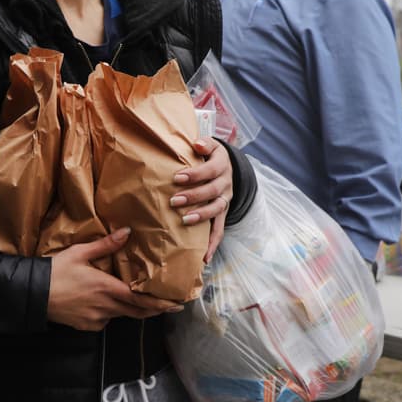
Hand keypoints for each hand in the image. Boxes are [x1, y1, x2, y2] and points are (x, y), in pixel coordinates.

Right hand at [47, 228, 183, 330]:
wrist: (33, 294)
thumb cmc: (56, 271)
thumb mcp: (80, 253)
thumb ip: (106, 245)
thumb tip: (127, 232)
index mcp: (107, 288)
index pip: (141, 299)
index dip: (160, 304)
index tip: (175, 305)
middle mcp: (106, 307)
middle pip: (136, 312)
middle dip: (152, 309)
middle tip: (166, 305)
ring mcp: (96, 319)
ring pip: (120, 315)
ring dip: (129, 308)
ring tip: (134, 299)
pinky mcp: (87, 326)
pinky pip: (105, 320)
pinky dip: (109, 312)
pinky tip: (101, 302)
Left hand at [170, 138, 232, 262]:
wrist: (228, 166)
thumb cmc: (210, 156)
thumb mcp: (210, 145)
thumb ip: (204, 144)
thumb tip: (197, 144)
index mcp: (222, 165)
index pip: (209, 170)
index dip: (194, 174)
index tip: (177, 177)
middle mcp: (226, 183)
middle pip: (212, 191)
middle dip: (194, 196)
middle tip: (174, 201)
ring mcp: (225, 200)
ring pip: (217, 210)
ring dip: (202, 216)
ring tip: (186, 221)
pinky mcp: (222, 213)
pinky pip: (220, 229)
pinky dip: (213, 244)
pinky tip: (204, 257)